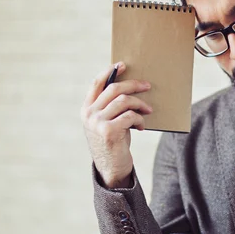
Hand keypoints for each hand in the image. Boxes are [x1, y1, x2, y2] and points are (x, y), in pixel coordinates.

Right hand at [81, 62, 152, 188]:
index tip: (122, 64)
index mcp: (86, 109)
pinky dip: (139, 119)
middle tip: (147, 85)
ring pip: (124, 101)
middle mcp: (89, 115)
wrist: (111, 169)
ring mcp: (98, 123)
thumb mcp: (107, 123)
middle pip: (114, 89)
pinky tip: (142, 126)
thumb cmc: (113, 143)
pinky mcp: (109, 132)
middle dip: (133, 85)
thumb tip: (129, 86)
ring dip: (140, 104)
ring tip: (148, 110)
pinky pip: (130, 116)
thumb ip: (110, 107)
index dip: (110, 71)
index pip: (96, 83)